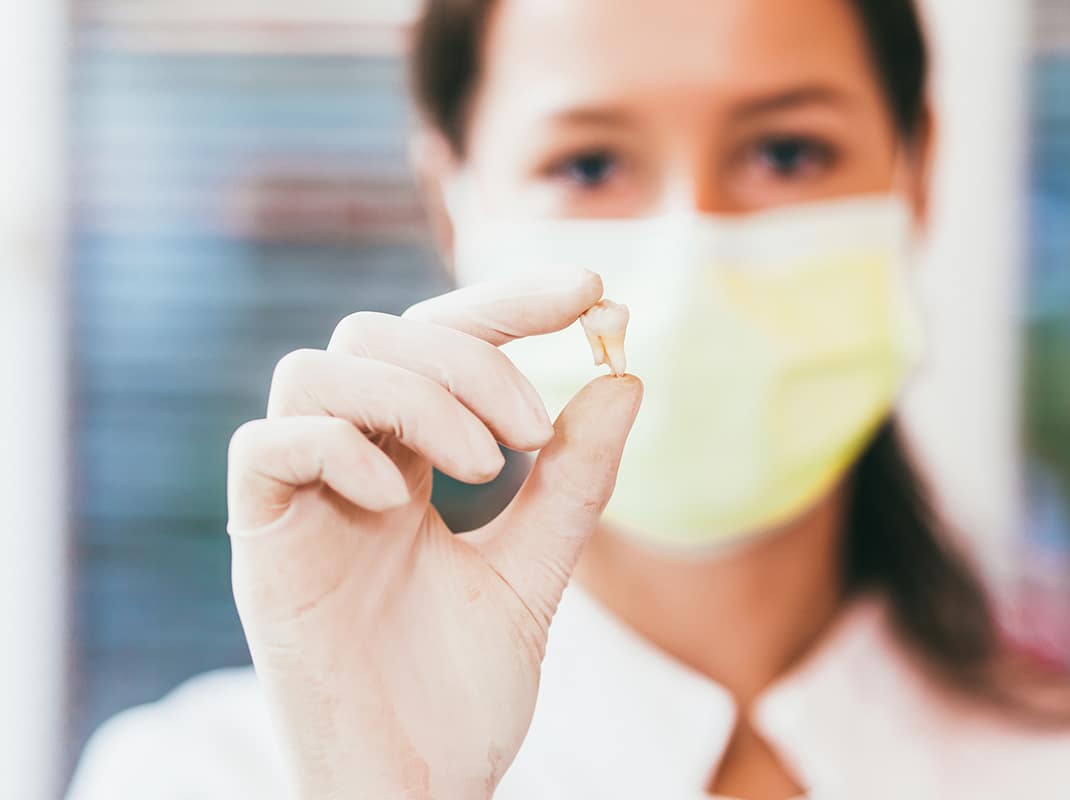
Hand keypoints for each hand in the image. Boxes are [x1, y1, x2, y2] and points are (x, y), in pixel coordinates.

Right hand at [226, 269, 641, 799]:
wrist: (415, 791)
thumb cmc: (462, 694)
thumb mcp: (537, 571)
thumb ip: (574, 482)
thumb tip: (625, 378)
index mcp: (411, 461)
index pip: (444, 341)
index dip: (508, 300)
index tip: (590, 287)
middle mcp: (351, 464)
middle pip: (380, 334)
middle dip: (469, 356)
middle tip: (531, 428)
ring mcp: (301, 501)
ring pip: (319, 369)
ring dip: (416, 395)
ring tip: (485, 466)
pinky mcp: (260, 546)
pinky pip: (266, 448)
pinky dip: (337, 444)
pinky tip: (400, 494)